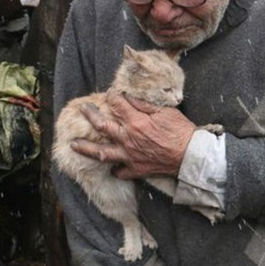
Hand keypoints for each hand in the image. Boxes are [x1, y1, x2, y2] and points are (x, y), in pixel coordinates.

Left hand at [70, 93, 195, 179]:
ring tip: (74, 144)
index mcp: (136, 122)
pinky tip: (111, 166)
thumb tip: (128, 97)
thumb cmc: (181, 131)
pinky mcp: (136, 169)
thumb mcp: (166, 111)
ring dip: (86, 148)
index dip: (112, 97)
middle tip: (83, 109)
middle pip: (102, 126)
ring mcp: (129, 156)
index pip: (117, 105)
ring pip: (102, 153)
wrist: (191, 156)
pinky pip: (120, 172)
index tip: (110, 94)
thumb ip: (145, 104)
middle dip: (90, 115)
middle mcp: (128, 139)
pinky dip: (115, 169)